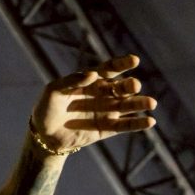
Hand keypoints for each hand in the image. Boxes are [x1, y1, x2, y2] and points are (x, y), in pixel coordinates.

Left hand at [31, 54, 156, 153]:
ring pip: (128, 105)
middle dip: (129, 85)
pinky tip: (149, 121)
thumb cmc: (46, 108)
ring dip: (140, 103)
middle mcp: (102, 94)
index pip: (108, 69)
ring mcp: (106, 110)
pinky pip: (126, 125)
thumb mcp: (53, 91)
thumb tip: (93, 73)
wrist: (44, 135)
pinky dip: (138, 123)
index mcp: (90, 81)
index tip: (134, 59)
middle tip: (134, 85)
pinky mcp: (108, 128)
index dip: (121, 63)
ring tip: (151, 103)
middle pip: (121, 86)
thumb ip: (72, 81)